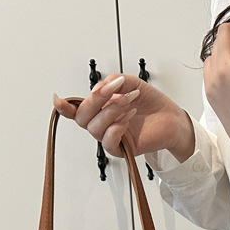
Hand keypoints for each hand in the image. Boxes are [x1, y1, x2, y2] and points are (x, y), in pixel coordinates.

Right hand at [52, 74, 194, 161]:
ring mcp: (111, 135)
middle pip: (81, 117)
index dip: (63, 106)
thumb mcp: (130, 82)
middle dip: (96, 101)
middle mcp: (101, 122)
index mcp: (99, 107)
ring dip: (110, 112)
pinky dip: (116, 128)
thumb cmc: (150, 102)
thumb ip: (112, 81)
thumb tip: (99, 87)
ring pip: (94, 128)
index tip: (58, 99)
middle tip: (115, 92)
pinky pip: (109, 142)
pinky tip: (127, 118)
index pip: (75, 109)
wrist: (171, 117)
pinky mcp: (122, 148)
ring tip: (127, 101)